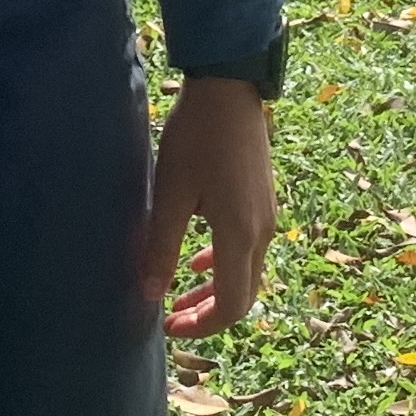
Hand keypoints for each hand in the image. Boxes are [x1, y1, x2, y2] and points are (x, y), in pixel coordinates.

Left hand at [140, 75, 276, 338]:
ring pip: (246, 273)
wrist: (229, 89)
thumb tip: (149, 295)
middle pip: (243, 295)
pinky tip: (197, 259)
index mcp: (240, 234)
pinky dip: (223, 264)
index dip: (202, 325)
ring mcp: (267, 217)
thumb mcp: (171, 193)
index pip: (232, 305)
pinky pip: (248, 249)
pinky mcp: (263, 201)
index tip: (169, 326)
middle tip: (170, 318)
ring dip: (214, 290)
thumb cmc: (196, 138)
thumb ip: (161, 247)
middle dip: (207, 313)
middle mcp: (262, 232)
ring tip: (177, 294)